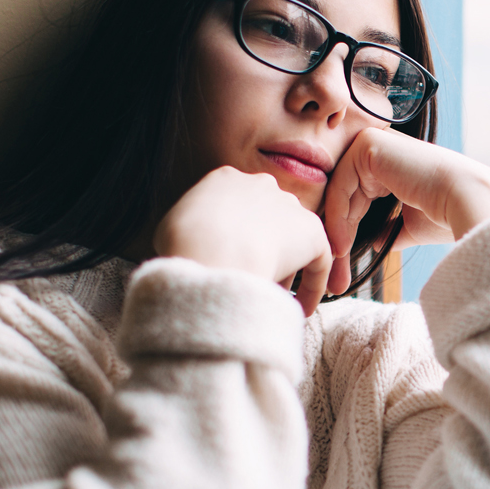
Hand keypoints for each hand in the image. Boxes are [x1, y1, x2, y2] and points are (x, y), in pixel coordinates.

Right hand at [153, 166, 339, 315]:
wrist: (211, 252)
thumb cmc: (183, 245)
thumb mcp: (171, 229)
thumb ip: (189, 230)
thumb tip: (193, 249)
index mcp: (226, 179)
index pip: (238, 209)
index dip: (236, 240)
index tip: (232, 263)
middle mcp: (262, 185)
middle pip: (268, 222)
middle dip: (263, 252)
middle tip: (253, 282)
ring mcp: (289, 206)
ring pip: (293, 242)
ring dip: (286, 272)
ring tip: (274, 300)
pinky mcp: (312, 232)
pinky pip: (318, 261)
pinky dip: (313, 286)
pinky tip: (301, 309)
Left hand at [320, 129, 489, 271]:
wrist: (467, 201)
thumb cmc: (446, 215)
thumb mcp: (408, 225)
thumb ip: (387, 229)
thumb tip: (372, 243)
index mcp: (391, 164)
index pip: (356, 199)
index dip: (347, 233)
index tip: (342, 268)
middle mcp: (381, 149)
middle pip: (344, 195)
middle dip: (337, 235)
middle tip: (335, 275)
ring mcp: (373, 142)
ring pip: (338, 191)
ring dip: (334, 230)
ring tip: (339, 263)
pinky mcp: (368, 144)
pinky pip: (340, 184)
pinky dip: (337, 216)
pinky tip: (343, 246)